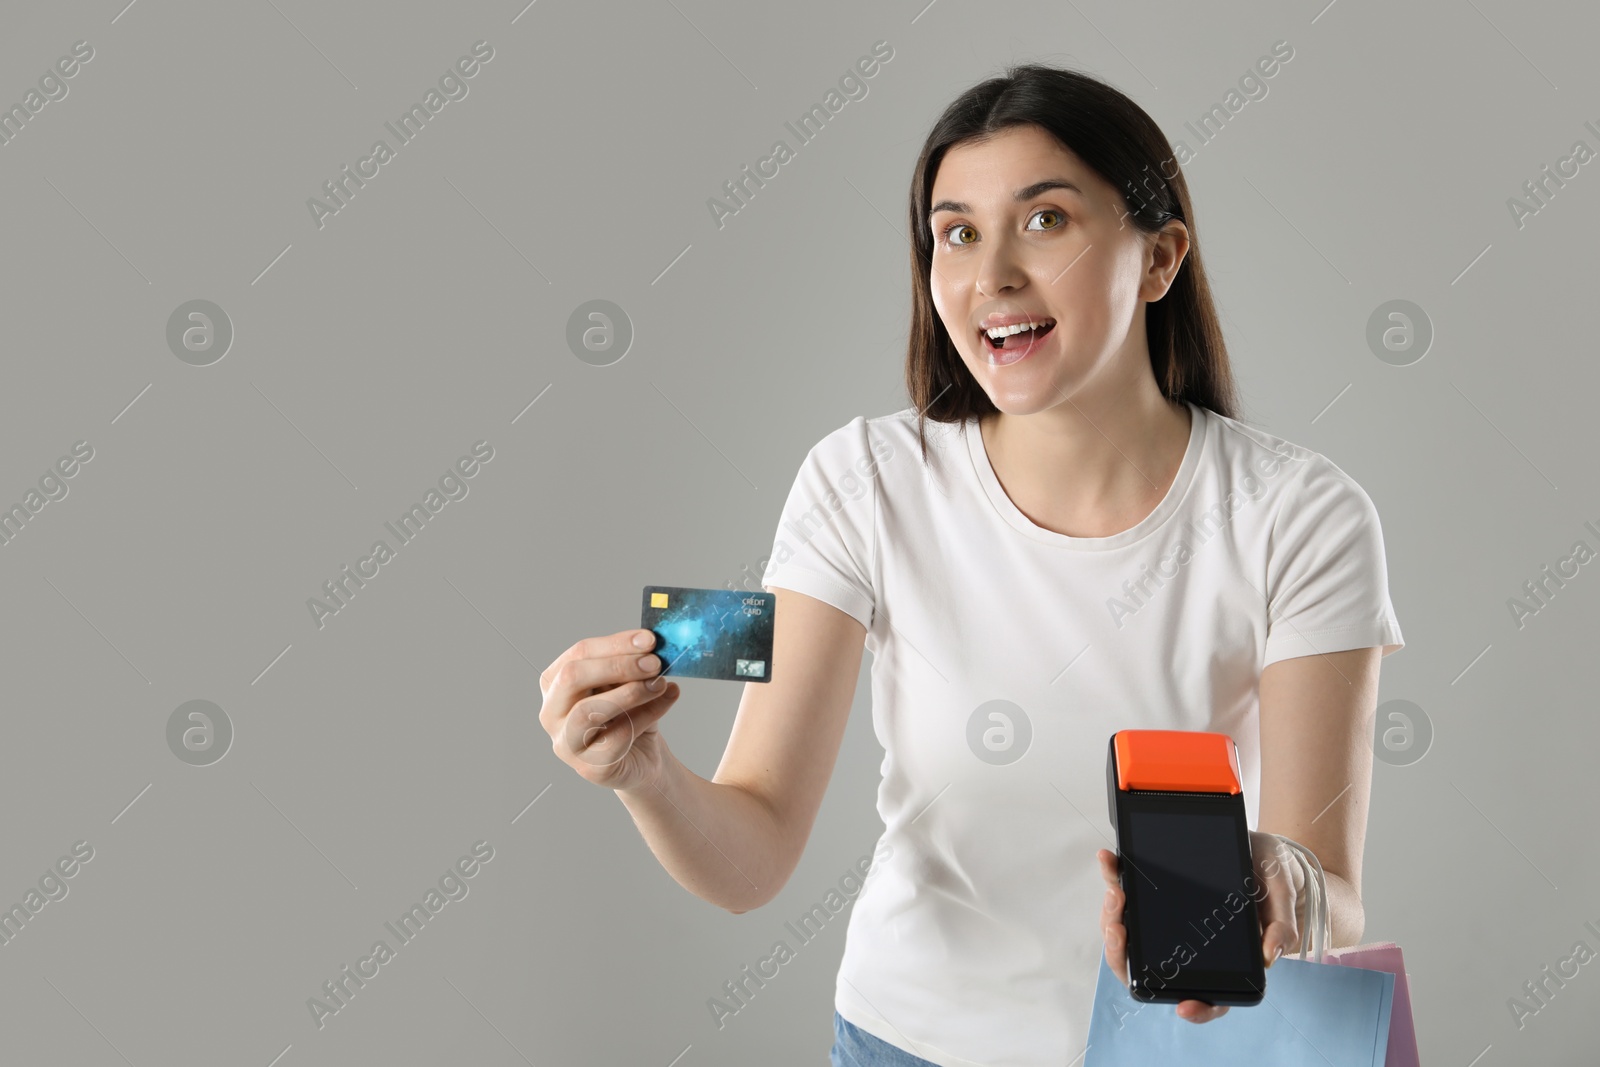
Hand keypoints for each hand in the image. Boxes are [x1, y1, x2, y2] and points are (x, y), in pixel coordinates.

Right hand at [539, 629, 681, 793]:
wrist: (644, 759)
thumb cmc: (631, 715)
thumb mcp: (631, 683)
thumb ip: (635, 665)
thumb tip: (652, 647)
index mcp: (555, 683)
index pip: (578, 653)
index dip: (615, 644)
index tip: (649, 640)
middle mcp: (551, 712)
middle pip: (572, 677)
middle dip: (617, 665)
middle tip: (654, 662)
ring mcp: (565, 743)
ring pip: (588, 710)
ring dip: (630, 693)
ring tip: (659, 684)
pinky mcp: (588, 767)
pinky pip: (615, 738)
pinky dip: (645, 716)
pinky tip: (664, 703)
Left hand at [1097, 832, 1301, 1023]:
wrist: (1257, 847)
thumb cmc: (1271, 880)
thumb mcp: (1281, 896)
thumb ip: (1281, 925)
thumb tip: (1270, 955)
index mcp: (1223, 961)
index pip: (1209, 998)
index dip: (1197, 1009)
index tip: (1184, 1006)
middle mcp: (1188, 948)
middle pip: (1150, 969)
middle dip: (1124, 955)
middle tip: (1119, 930)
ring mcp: (1166, 924)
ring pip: (1130, 935)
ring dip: (1112, 917)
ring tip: (1116, 892)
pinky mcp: (1153, 895)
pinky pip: (1128, 894)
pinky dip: (1114, 877)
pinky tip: (1109, 860)